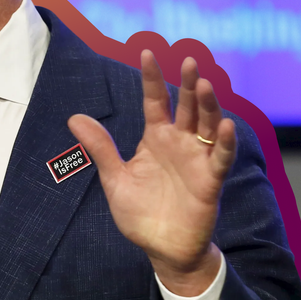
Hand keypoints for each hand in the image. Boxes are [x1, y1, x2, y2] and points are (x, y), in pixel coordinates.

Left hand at [68, 51, 236, 295]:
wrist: (161, 247)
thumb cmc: (140, 212)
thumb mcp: (115, 178)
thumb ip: (100, 148)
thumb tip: (74, 117)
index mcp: (155, 138)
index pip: (155, 101)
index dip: (152, 78)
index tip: (147, 52)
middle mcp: (179, 143)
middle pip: (186, 106)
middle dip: (189, 83)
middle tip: (190, 59)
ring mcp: (196, 159)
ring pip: (207, 125)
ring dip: (208, 105)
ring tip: (205, 83)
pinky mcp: (209, 180)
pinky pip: (220, 157)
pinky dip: (224, 142)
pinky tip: (226, 125)